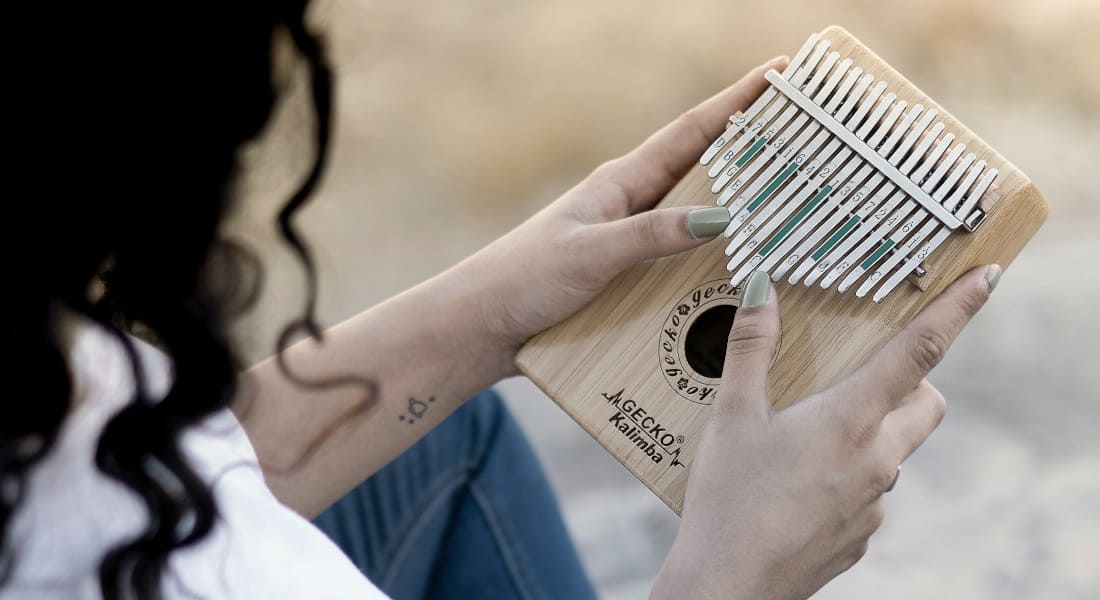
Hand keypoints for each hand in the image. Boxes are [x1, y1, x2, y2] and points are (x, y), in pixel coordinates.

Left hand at [458, 56, 788, 366]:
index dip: (737, 100)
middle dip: (752, 147)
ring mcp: (629, 238)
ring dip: (739, 207)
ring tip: (790, 202)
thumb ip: (649, 236)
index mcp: (621, 183)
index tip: (780, 70)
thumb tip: (721, 216)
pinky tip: (738, 274)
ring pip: (696, 215)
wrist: (480, 327)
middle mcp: (630, 204)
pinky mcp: (624, 274)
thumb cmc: (522, 280)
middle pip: (703, 167)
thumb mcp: (590, 254)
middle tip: (805, 134)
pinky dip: (712, 258)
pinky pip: (680, 258)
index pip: (691, 132)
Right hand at [651, 265, 999, 599]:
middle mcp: (877, 459)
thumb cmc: (728, 500)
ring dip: (871, 432)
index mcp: (850, 419)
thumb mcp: (731, 415)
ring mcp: (874, 503)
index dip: (957, 309)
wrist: (727, 587)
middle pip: (926, 404)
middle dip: (911, 382)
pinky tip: (796, 485)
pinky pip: (871, 491)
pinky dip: (848, 476)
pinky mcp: (860, 535)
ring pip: (896, 450)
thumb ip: (751, 346)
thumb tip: (761, 289)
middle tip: (861, 376)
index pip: (919, 351)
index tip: (987, 279)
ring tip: (806, 438)